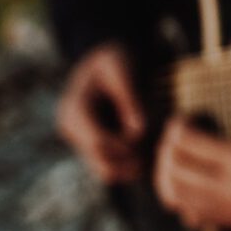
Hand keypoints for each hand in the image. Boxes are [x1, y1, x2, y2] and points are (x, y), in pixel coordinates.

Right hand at [56, 43, 145, 183]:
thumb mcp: (123, 70)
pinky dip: (131, 164)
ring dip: (133, 166)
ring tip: (155, 149)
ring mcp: (81, 140)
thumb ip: (130, 99)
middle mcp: (72, 130)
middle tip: (158, 148)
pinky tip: (150, 149)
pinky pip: (112, 166)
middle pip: (102, 163)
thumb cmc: (116, 60)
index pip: (98, 144)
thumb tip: (138, 131)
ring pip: (107, 171)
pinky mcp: (93, 146)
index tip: (151, 137)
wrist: (107, 60)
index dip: (127, 148)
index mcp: (74, 111)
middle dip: (132, 160)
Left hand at [153, 117, 230, 230]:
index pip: (184, 143)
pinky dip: (186, 199)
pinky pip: (194, 216)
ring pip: (176, 197)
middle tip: (181, 134)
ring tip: (183, 157)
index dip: (180, 126)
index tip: (192, 116)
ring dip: (171, 175)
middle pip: (171, 170)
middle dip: (169, 149)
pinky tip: (200, 182)